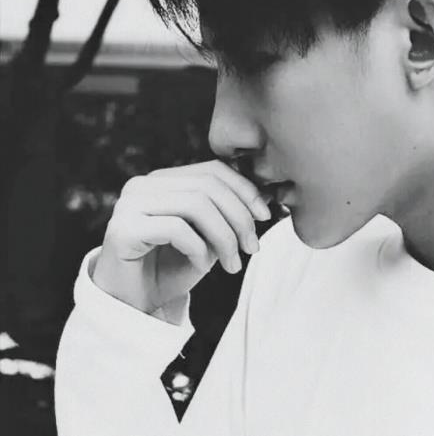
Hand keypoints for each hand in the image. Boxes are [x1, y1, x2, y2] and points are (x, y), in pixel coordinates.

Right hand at [91, 160, 271, 315]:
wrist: (132, 308)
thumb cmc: (170, 270)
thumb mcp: (208, 237)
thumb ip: (228, 214)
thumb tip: (266, 197)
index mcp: (163, 180)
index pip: (212, 170)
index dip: (244, 189)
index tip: (266, 216)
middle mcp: (143, 184)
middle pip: (207, 186)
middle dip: (239, 217)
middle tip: (252, 247)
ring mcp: (129, 204)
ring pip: (196, 205)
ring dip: (224, 237)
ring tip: (233, 264)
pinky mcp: (122, 229)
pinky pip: (177, 229)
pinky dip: (199, 250)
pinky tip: (203, 268)